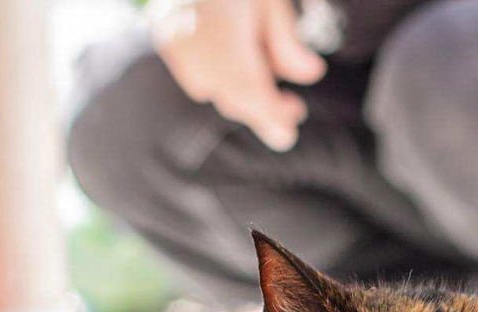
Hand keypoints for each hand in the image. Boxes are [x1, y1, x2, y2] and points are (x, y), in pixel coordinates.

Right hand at [148, 0, 325, 151]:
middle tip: (291, 108)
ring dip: (242, 92)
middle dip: (263, 108)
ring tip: (268, 75)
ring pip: (213, 88)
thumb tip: (311, 75)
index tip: (289, 132)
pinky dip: (221, 75)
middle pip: (233, 97)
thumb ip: (286, 41)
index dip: (272, 118)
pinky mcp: (166, 39)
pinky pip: (197, 72)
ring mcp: (176, 47)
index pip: (251, 94)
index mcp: (225, 37)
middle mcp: (195, 49)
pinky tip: (239, 57)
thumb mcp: (268, 0)